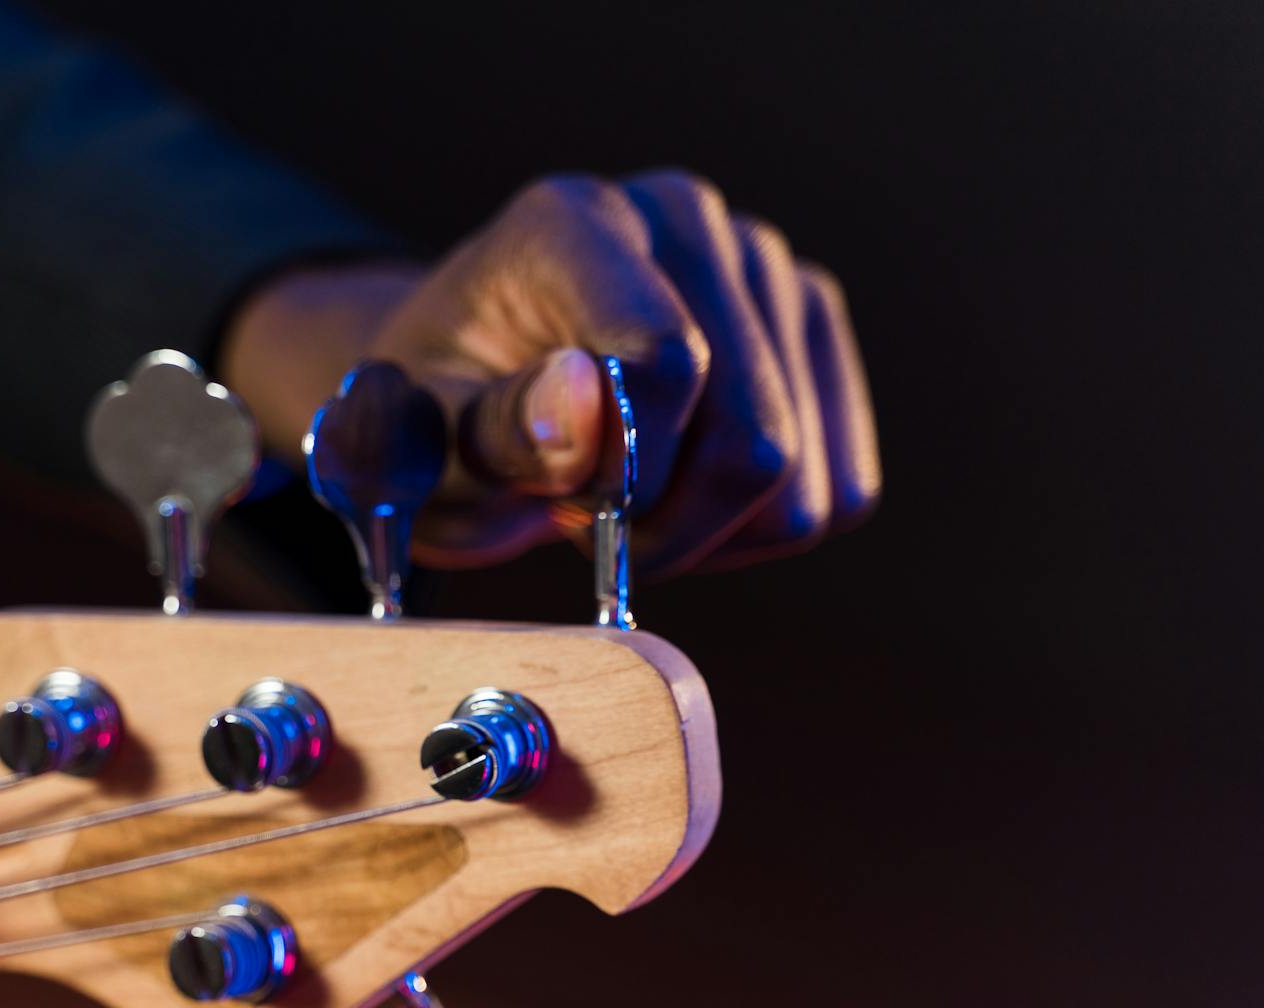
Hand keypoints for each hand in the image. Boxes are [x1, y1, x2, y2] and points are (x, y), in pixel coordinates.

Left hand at [220, 172, 879, 575]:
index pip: (666, 359)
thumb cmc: (440, 426)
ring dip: (706, 533)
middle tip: (583, 520)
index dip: (628, 474)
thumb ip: (493, 426)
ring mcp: (764, 266)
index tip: (563, 507)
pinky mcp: (813, 328)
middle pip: (753, 437)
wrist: (470, 399)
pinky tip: (681, 497)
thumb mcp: (424, 446)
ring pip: (802, 480)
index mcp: (573, 224)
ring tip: (623, 500)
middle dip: (665, 523)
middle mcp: (684, 219)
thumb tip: (584, 399)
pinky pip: (839, 491)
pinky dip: (755, 530)